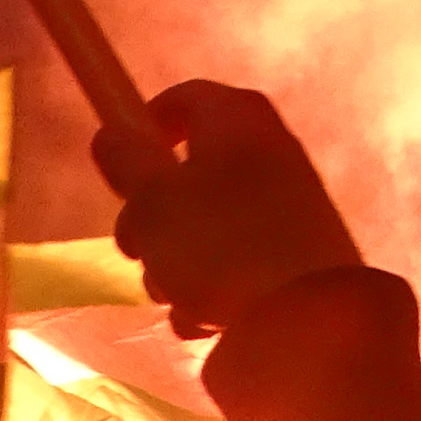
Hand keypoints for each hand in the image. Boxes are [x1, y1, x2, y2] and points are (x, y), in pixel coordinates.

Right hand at [93, 81, 363, 338]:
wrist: (307, 317)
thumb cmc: (217, 245)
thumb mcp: (153, 201)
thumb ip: (127, 162)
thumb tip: (112, 133)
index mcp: (236, 118)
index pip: (182, 100)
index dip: (144, 127)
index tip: (120, 168)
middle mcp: (269, 149)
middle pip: (191, 169)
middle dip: (153, 216)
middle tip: (134, 248)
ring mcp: (289, 203)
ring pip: (209, 222)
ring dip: (177, 261)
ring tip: (172, 296)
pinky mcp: (298, 252)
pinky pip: (239, 258)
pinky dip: (214, 285)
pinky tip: (203, 321)